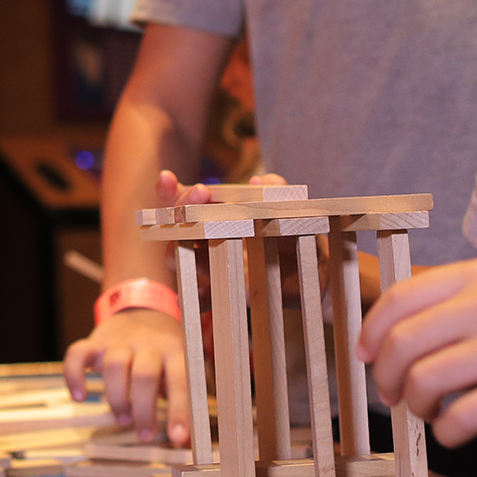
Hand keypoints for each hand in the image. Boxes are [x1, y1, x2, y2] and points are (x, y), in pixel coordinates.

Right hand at [64, 308, 188, 443]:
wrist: (143, 311)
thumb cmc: (164, 353)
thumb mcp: (180, 369)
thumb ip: (184, 402)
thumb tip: (189, 444)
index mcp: (174, 350)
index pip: (179, 380)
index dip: (179, 411)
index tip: (177, 438)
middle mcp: (147, 343)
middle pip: (144, 375)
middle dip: (143, 410)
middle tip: (145, 435)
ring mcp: (119, 341)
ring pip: (114, 366)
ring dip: (117, 399)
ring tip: (124, 420)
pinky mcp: (95, 341)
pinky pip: (77, 354)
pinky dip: (74, 376)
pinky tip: (79, 397)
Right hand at [154, 171, 289, 303]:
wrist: (310, 268)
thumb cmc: (290, 231)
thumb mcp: (288, 207)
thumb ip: (275, 189)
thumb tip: (258, 181)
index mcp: (213, 214)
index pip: (183, 200)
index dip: (170, 190)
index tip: (166, 178)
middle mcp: (203, 239)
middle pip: (176, 226)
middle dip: (183, 208)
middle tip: (202, 193)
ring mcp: (208, 266)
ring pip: (179, 258)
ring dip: (186, 246)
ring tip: (205, 235)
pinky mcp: (221, 293)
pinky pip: (201, 298)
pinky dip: (196, 297)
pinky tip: (192, 298)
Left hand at [354, 257, 476, 447]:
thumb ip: (457, 301)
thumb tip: (393, 329)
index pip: (399, 299)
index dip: (370, 333)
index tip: (363, 356)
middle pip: (403, 343)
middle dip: (384, 376)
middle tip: (391, 395)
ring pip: (424, 380)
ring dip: (415, 405)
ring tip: (430, 412)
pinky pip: (461, 417)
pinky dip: (447, 431)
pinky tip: (457, 431)